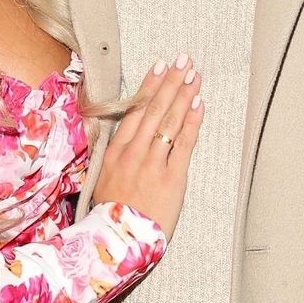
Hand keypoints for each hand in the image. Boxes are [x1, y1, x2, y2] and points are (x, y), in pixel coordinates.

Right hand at [96, 57, 203, 240]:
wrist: (116, 242)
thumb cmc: (111, 216)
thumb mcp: (104, 180)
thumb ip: (116, 158)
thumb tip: (127, 141)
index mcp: (115, 152)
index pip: (135, 111)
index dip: (149, 86)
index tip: (159, 67)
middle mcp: (133, 152)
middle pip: (154, 109)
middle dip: (170, 82)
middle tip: (183, 60)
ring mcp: (152, 163)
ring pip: (169, 121)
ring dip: (183, 95)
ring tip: (194, 75)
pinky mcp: (171, 177)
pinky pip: (183, 144)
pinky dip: (192, 122)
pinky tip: (199, 104)